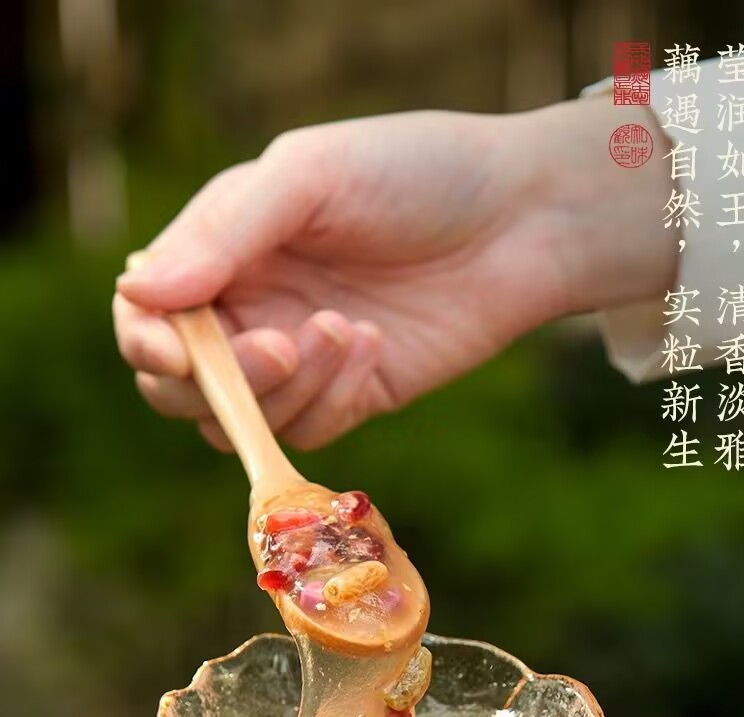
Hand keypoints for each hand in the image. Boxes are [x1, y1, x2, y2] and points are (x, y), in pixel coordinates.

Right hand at [114, 100, 674, 450]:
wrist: (522, 220)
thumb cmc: (415, 173)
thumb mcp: (310, 179)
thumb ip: (223, 236)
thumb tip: (137, 293)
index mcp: (222, 250)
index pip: (148, 319)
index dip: (150, 346)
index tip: (183, 355)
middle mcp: (250, 310)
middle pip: (183, 388)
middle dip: (223, 383)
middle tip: (282, 348)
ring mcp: (298, 361)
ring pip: (244, 423)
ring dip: (290, 389)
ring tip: (351, 328)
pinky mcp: (348, 398)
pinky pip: (307, 431)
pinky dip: (334, 399)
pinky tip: (375, 346)